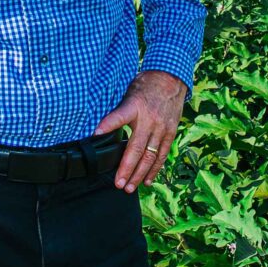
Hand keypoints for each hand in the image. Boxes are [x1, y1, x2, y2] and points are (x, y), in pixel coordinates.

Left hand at [93, 71, 186, 193]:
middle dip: (126, 169)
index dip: (107, 125)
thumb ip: (120, 112)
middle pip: (136, 149)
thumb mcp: (128, 93)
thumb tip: (102, 130)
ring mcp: (162, 128)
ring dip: (139, 174)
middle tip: (118, 184)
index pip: (119, 117)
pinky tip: (147, 180)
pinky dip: (154, 169)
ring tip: (129, 188)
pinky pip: (162, 154)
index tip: (96, 134)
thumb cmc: (145, 86)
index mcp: (135, 106)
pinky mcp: (170, 132)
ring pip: (150, 156)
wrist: (170, 79)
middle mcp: (149, 119)